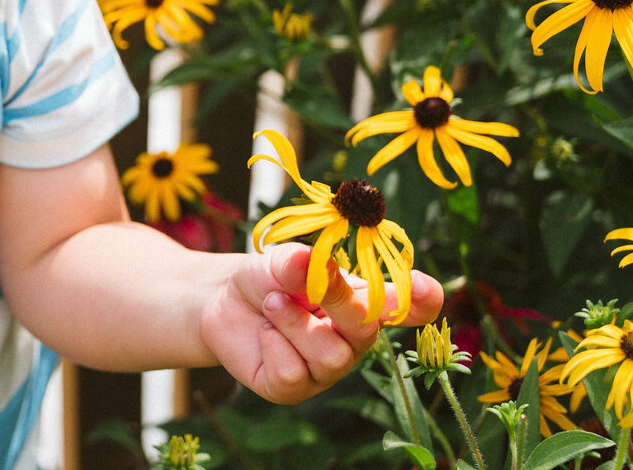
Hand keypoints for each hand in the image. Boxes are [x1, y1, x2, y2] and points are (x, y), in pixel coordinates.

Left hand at [199, 242, 442, 404]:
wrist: (224, 299)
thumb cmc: (267, 278)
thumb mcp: (283, 261)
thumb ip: (301, 262)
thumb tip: (313, 262)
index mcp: (362, 303)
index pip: (408, 305)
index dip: (422, 299)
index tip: (425, 290)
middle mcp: (352, 339)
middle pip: (367, 329)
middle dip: (335, 300)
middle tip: (301, 276)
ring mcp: (326, 369)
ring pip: (329, 356)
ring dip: (293, 322)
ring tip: (272, 303)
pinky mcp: (293, 389)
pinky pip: (293, 374)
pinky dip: (273, 345)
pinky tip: (265, 334)